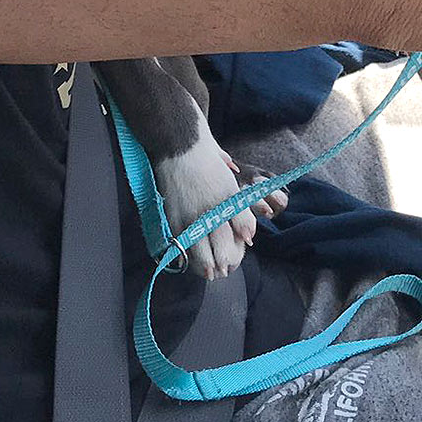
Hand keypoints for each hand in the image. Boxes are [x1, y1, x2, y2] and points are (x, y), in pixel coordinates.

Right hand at [158, 141, 284, 279]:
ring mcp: (189, 215)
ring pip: (199, 250)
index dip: (244, 239)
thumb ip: (241, 210)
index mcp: (228, 198)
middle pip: (220, 246)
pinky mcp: (172, 217)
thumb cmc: (208, 164)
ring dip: (205, 266)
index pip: (243, 227)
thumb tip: (248, 236)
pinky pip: (180, 244)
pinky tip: (189, 262)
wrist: (178, 148)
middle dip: (224, 262)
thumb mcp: (230, 183)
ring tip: (210, 273)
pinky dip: (185, 256)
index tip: (244, 246)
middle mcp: (210, 210)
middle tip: (225, 271)